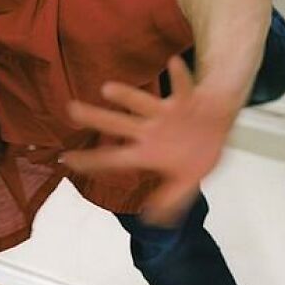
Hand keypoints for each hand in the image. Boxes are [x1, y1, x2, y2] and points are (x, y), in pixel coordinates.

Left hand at [62, 55, 237, 223]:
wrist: (219, 122)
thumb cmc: (197, 151)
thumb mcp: (187, 182)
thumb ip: (171, 200)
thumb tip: (153, 221)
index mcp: (147, 153)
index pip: (112, 158)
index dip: (90, 160)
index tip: (65, 159)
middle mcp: (150, 130)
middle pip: (117, 124)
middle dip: (95, 118)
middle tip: (71, 109)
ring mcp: (166, 114)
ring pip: (142, 103)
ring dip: (127, 96)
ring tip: (107, 89)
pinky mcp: (188, 100)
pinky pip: (183, 87)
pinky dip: (180, 76)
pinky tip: (172, 63)